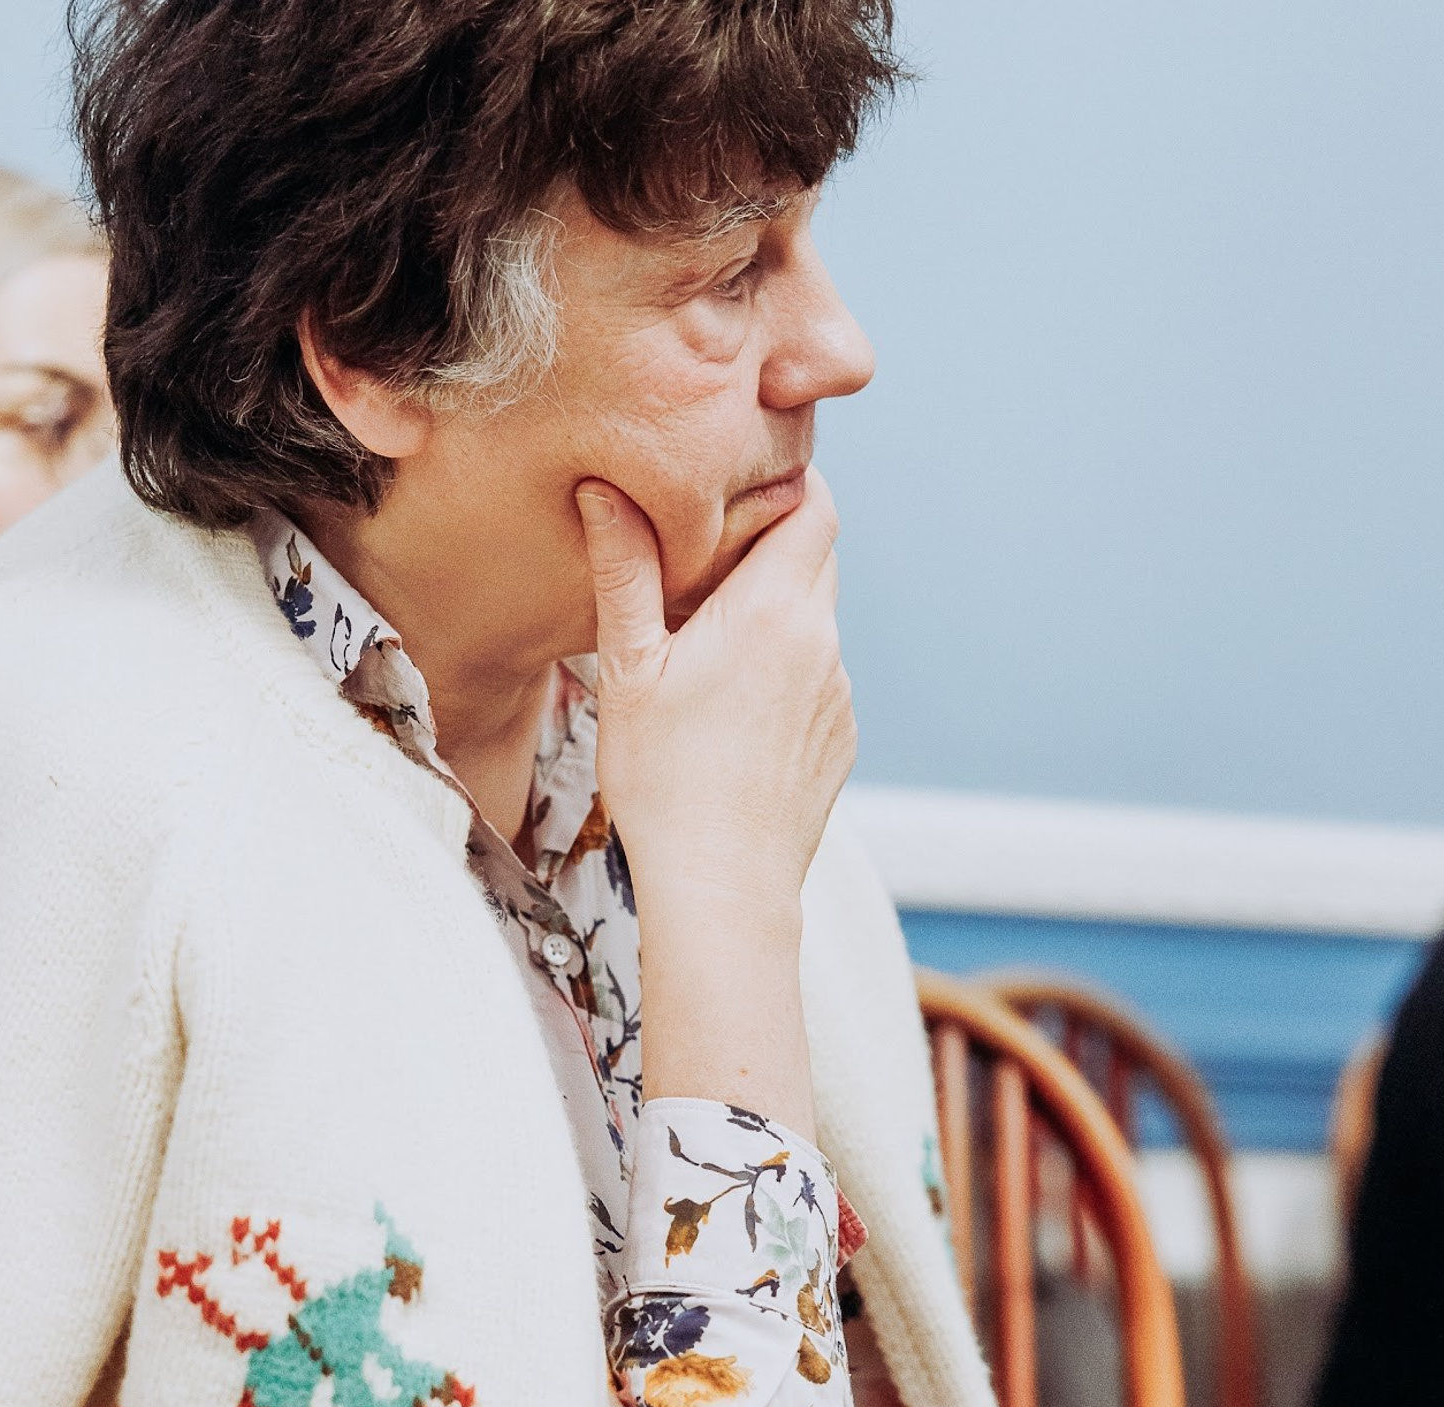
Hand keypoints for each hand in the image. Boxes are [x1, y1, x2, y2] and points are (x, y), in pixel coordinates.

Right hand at [577, 469, 853, 915]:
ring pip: (815, 621)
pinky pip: (818, 679)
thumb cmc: (663, 780)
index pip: (815, 503)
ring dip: (774, 615)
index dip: (785, 483)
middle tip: (706, 561)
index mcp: (775, 609)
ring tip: (710, 646)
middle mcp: (822, 641)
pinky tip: (732, 713)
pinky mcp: (839, 738)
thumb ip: (625, 572)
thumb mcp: (628, 670)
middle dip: (771, 545)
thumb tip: (604, 488)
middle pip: (817, 557)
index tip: (737, 488)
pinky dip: (784, 672)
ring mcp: (838, 693)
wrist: (722, 887)